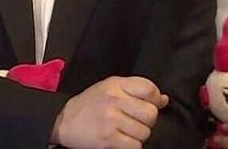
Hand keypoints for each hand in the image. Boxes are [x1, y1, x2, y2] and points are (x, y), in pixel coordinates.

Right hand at [51, 76, 168, 148]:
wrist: (64, 120)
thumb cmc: (90, 103)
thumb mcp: (111, 87)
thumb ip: (137, 89)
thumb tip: (163, 99)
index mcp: (117, 85)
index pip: (149, 89)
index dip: (155, 99)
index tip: (151, 104)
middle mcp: (114, 100)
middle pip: (151, 113)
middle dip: (148, 120)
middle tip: (137, 120)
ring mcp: (111, 121)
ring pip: (144, 132)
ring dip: (139, 135)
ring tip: (127, 131)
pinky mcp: (107, 140)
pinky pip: (134, 146)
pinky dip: (132, 146)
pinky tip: (123, 140)